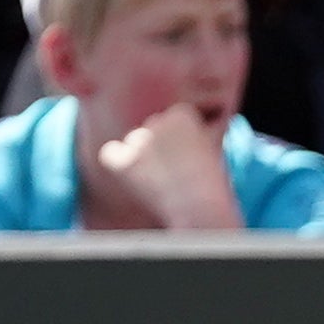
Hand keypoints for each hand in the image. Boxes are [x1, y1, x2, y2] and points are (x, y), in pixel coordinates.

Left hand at [91, 103, 246, 231]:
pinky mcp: (122, 158)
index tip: (187, 162)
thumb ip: (192, 138)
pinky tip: (133, 179)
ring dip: (142, 160)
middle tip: (173, 176)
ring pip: (132, 144)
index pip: (171, 122)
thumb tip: (177, 141)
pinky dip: (118, 165)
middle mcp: (157, 120)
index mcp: (183, 114)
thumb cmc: (213, 188)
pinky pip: (110, 155)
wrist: (201, 209)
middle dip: (158, 150)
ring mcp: (138, 139)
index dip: (178, 144)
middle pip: (151, 132)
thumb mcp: (212, 152)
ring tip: (161, 184)